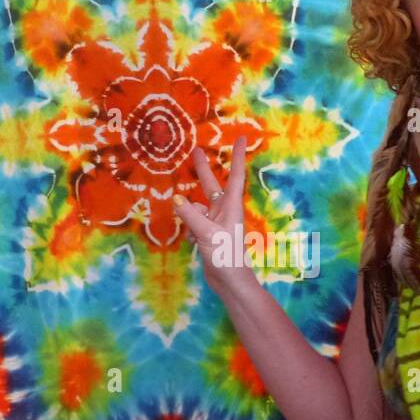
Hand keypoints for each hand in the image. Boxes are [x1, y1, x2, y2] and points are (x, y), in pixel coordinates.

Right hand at [173, 136, 255, 297]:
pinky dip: (190, 229)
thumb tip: (177, 199)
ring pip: (197, 208)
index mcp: (230, 206)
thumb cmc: (225, 255)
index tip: (243, 137)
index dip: (238, 156)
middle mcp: (224, 210)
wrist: (229, 281)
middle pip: (211, 184)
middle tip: (196, 150)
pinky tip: (193, 243)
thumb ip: (190, 216)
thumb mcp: (206, 233)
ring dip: (190, 216)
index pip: (235, 175)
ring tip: (194, 234)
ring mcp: (216, 222)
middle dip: (203, 169)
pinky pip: (193, 222)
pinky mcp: (208, 233)